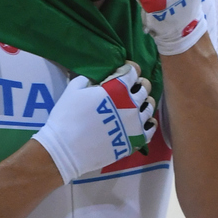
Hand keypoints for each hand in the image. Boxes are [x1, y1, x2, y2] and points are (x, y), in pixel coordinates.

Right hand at [31, 61, 156, 182]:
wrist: (67, 149)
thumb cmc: (67, 116)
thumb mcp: (74, 88)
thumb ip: (89, 79)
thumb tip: (98, 79)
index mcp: (117, 89)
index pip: (133, 72)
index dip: (129, 69)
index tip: (123, 71)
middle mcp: (132, 104)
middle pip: (144, 87)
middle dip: (138, 84)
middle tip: (130, 88)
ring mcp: (136, 124)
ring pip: (150, 107)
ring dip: (144, 102)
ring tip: (136, 104)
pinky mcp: (136, 140)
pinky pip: (151, 128)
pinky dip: (148, 122)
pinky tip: (141, 122)